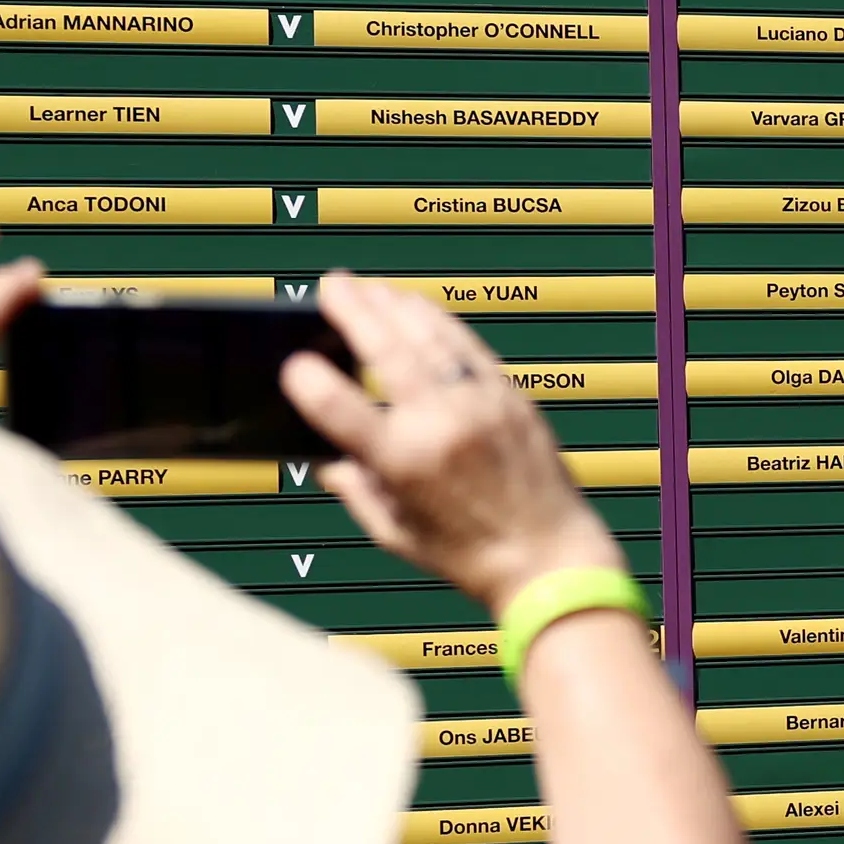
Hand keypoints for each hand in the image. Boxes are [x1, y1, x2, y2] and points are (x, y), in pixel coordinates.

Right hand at [280, 272, 619, 614]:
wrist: (549, 557)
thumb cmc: (471, 556)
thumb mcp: (396, 533)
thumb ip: (355, 491)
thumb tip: (328, 459)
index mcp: (403, 464)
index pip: (339, 408)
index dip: (309, 381)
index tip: (294, 366)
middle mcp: (441, 425)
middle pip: (385, 351)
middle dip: (353, 311)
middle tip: (332, 285)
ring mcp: (479, 405)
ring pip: (429, 337)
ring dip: (395, 306)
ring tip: (370, 288)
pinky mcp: (510, 397)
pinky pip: (467, 346)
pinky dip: (439, 322)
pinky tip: (419, 309)